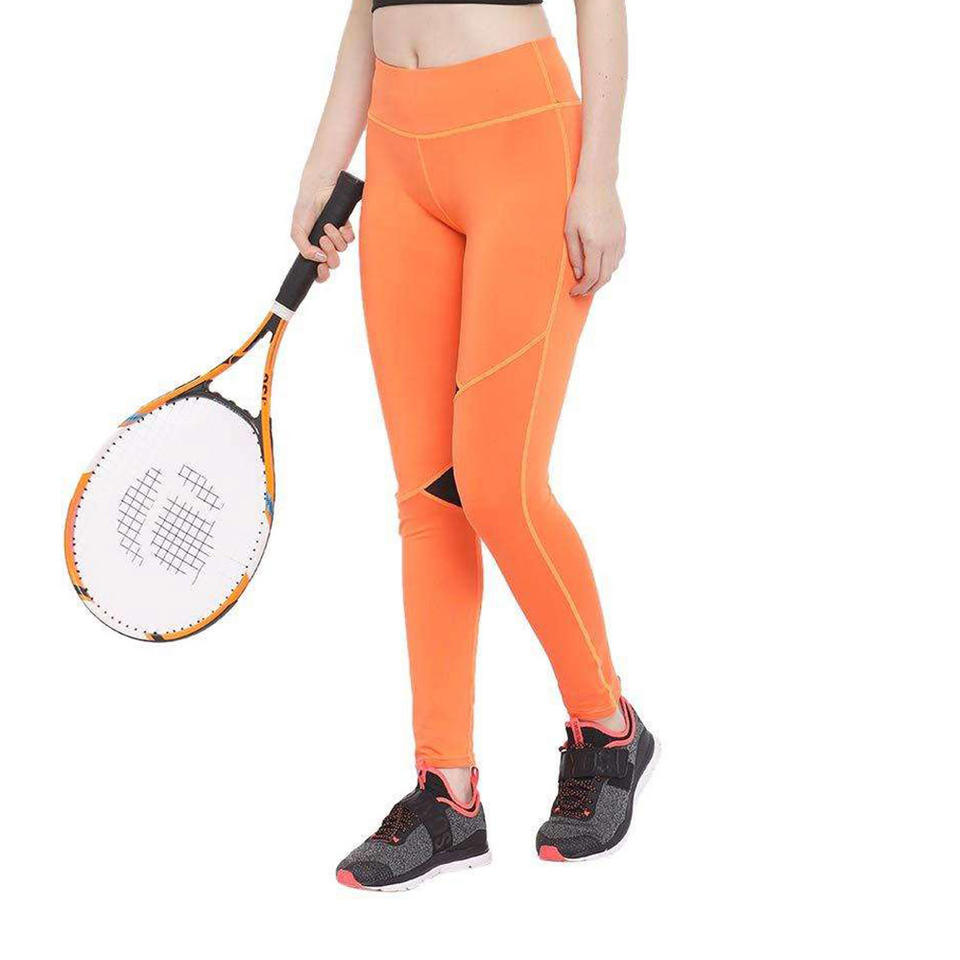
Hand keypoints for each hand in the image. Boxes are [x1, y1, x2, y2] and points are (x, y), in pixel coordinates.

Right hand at [291, 176, 355, 283]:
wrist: (317, 190)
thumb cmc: (305, 209)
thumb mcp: (297, 231)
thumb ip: (304, 249)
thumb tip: (320, 259)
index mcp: (313, 250)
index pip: (320, 271)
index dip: (322, 275)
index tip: (321, 268)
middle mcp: (326, 246)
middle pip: (333, 263)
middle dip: (330, 255)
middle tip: (323, 240)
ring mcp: (336, 237)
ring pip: (342, 250)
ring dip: (335, 239)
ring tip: (327, 226)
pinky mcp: (346, 228)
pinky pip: (350, 239)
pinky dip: (345, 233)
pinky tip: (339, 225)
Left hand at [565, 177, 625, 296]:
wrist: (598, 183)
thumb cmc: (579, 204)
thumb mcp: (570, 230)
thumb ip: (574, 254)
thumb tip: (579, 274)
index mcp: (595, 244)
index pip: (591, 276)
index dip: (582, 288)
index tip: (574, 292)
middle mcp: (610, 244)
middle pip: (605, 277)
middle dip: (593, 288)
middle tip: (581, 292)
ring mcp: (619, 239)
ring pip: (613, 269)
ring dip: (602, 278)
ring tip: (589, 280)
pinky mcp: (623, 234)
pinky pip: (618, 257)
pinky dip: (610, 267)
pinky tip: (600, 265)